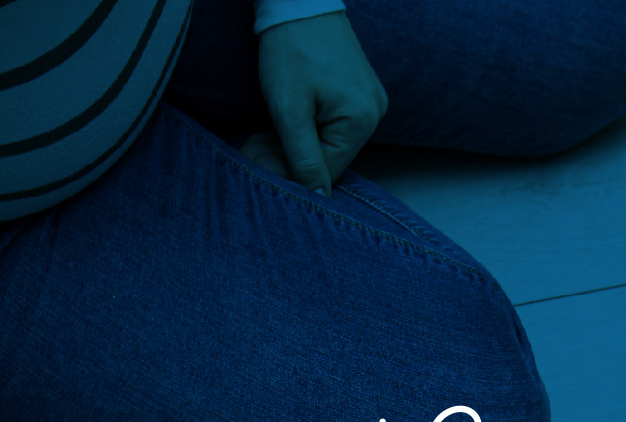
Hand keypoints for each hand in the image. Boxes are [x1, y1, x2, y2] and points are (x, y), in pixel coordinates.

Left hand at [254, 11, 386, 194]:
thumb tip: (319, 198)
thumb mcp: (288, 108)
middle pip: (327, 157)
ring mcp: (368, 102)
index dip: (290, 172)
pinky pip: (330, 124)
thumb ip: (302, 157)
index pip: (326, 170)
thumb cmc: (290, 47)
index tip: (257, 162)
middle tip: (252, 148)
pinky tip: (284, 119)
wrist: (297, 1)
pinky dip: (305, 127)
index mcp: (362, 120)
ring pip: (326, 142)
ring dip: (293, 143)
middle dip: (288, 157)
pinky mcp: (358, 93)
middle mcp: (373, 114)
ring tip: (263, 133)